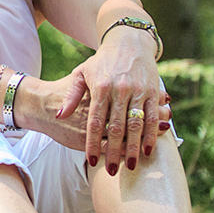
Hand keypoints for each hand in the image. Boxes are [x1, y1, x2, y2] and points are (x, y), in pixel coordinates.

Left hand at [18, 49, 170, 174]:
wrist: (129, 41)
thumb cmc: (101, 61)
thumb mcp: (81, 73)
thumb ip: (72, 95)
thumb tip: (60, 115)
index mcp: (100, 87)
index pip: (95, 121)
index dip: (92, 142)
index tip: (91, 161)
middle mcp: (119, 89)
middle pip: (116, 127)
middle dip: (113, 151)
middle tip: (110, 171)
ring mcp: (138, 91)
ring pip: (136, 125)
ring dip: (133, 148)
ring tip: (130, 166)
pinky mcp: (153, 91)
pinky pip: (152, 117)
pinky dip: (151, 134)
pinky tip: (148, 150)